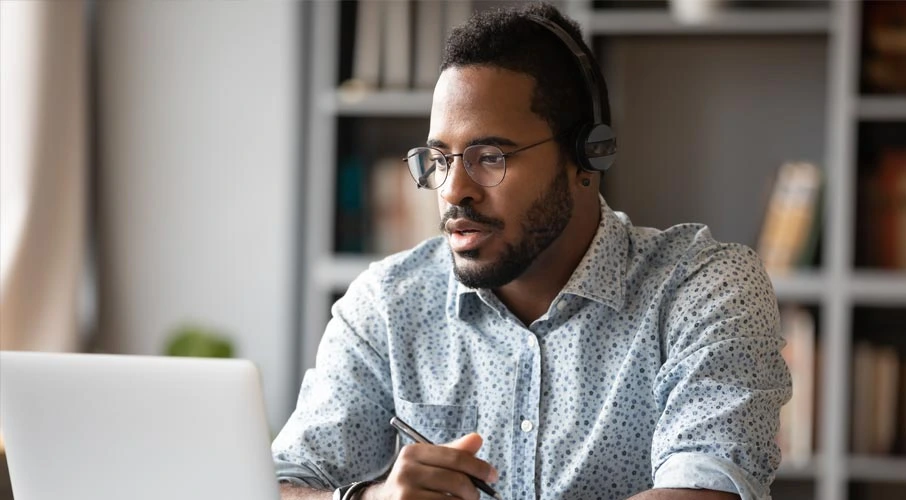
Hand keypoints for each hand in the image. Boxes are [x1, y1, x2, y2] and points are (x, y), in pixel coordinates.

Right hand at [362, 433, 498, 499]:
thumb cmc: (413, 482)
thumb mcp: (429, 462)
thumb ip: (453, 452)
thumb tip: (477, 439)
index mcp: (413, 452)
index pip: (455, 457)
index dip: (479, 467)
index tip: (493, 475)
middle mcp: (406, 471)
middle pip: (456, 481)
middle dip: (473, 490)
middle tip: (476, 495)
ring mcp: (405, 494)